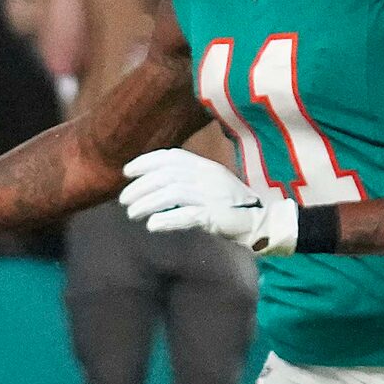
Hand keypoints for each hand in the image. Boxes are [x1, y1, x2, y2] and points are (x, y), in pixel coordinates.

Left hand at [118, 148, 299, 255]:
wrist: (259, 220)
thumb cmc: (229, 203)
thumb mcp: (208, 184)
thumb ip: (185, 180)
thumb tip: (152, 184)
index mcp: (205, 166)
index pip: (171, 157)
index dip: (146, 162)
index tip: (127, 172)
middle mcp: (207, 176)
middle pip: (167, 176)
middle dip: (141, 187)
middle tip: (124, 200)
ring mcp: (211, 195)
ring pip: (172, 194)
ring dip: (148, 204)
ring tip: (132, 214)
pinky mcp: (215, 216)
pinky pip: (187, 215)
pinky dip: (167, 220)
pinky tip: (152, 226)